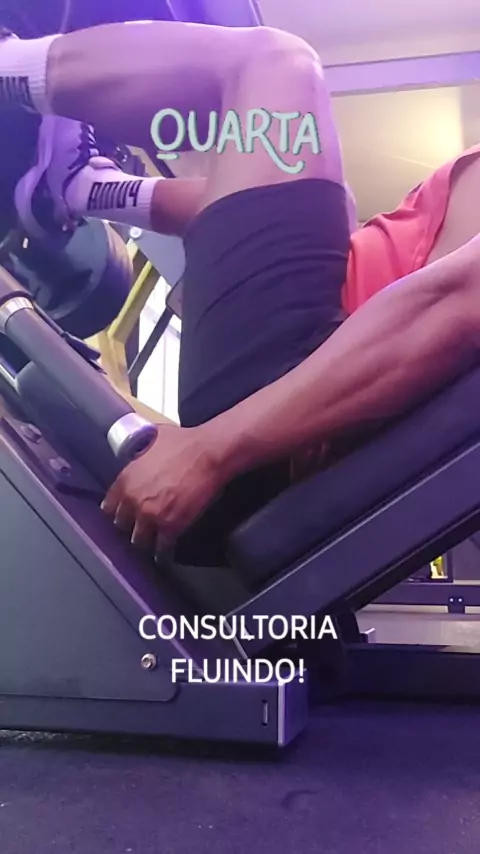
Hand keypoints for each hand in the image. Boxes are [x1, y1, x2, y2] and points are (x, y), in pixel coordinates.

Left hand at [101, 423, 224, 553]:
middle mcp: (133, 501)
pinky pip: (161, 548)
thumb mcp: (151, 440)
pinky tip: (164, 555)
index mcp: (125, 480)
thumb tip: (139, 450)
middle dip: (130, 527)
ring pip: (138, 541)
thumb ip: (140, 451)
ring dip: (145, 542)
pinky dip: (163, 553)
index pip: (108, 507)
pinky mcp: (171, 527)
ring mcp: (151, 516)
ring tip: (151, 544)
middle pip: (122, 526)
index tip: (123, 514)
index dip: (117, 511)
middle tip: (139, 528)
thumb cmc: (184, 442)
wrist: (208, 454)